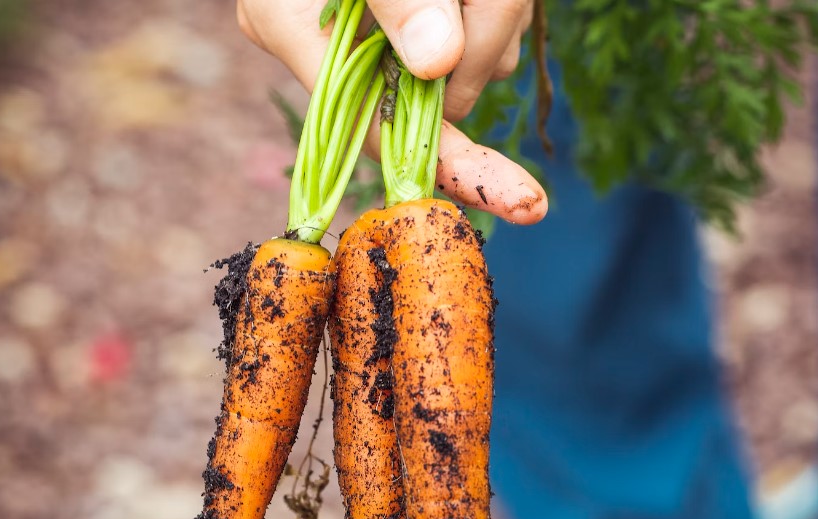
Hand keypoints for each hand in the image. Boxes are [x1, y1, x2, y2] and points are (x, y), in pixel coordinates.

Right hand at [237, 0, 546, 223]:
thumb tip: (438, 63)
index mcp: (294, 30)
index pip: (382, 131)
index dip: (455, 166)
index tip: (523, 200)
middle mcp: (336, 46)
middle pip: (444, 93)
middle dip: (488, 39)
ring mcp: (384, 34)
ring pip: (479, 59)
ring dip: (500, 11)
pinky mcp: (423, 17)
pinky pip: (489, 31)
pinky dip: (500, 4)